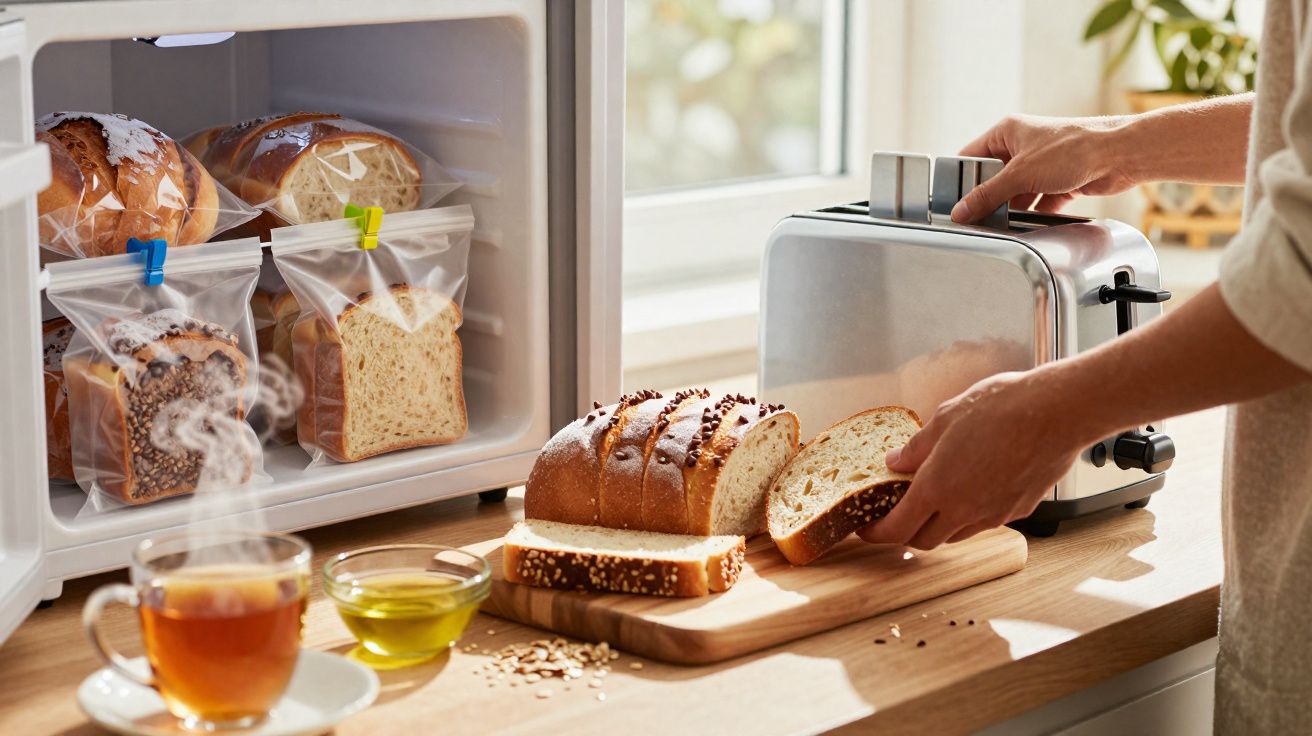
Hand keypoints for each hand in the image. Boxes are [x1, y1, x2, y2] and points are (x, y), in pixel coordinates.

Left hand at [858, 371, 1085, 549]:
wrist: (1057, 412)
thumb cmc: (1002, 408)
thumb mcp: (944, 419)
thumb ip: (916, 448)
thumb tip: (895, 462)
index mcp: (937, 488)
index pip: (896, 529)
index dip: (876, 533)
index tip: (866, 528)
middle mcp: (964, 510)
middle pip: (924, 540)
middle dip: (905, 532)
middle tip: (897, 513)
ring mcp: (994, 514)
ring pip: (956, 534)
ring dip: (939, 524)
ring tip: (936, 497)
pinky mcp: (1018, 510)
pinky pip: (985, 522)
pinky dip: (969, 514)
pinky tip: (972, 487)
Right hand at [952, 114, 1136, 223]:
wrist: (1119, 155)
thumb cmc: (1075, 147)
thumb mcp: (1020, 173)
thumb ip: (988, 195)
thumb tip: (962, 210)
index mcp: (1008, 132)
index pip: (972, 156)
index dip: (961, 178)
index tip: (953, 200)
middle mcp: (1024, 146)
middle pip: (993, 177)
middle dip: (988, 197)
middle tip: (978, 215)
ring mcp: (1042, 165)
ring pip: (1016, 192)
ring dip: (1012, 208)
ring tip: (1002, 223)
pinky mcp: (1059, 182)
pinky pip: (1037, 202)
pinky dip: (1033, 214)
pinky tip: (1027, 225)